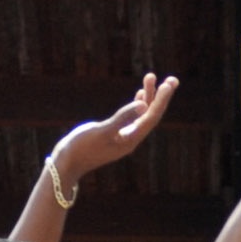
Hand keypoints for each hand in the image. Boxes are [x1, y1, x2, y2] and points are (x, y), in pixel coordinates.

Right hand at [50, 75, 177, 190]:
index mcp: (131, 139)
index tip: (169, 84)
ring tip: (152, 78)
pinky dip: (137, 105)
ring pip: (142, 115)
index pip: (151, 117)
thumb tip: (143, 104)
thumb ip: (122, 118)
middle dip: (162, 97)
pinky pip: (132, 118)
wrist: (67, 163)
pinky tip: (140, 94)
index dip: (161, 100)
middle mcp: (131, 139)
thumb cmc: (81, 147)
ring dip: (149, 97)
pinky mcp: (115, 135)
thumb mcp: (102, 131)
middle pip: (152, 116)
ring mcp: (124, 137)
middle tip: (173, 80)